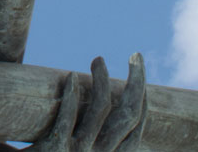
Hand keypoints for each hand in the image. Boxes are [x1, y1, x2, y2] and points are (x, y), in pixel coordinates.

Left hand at [25, 54, 146, 151]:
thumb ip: (95, 143)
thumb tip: (103, 117)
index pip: (136, 128)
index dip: (143, 101)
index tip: (139, 77)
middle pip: (128, 114)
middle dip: (137, 82)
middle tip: (135, 56)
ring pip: (101, 110)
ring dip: (102, 80)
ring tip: (98, 60)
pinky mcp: (54, 150)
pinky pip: (67, 118)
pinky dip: (72, 95)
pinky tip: (72, 77)